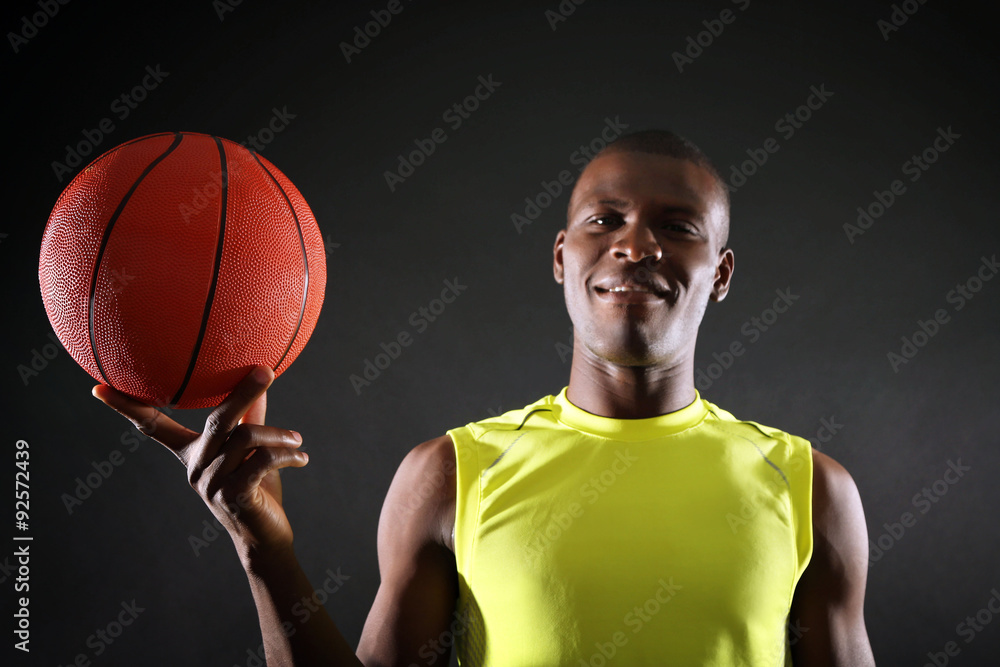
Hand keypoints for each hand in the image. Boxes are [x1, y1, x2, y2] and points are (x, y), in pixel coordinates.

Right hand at [91, 365, 308, 561]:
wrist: (265, 539)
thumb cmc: (256, 490)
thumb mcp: (250, 452)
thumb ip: (251, 417)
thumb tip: (259, 374)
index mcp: (191, 454)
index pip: (153, 428)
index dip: (127, 408)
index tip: (99, 388)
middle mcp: (195, 468)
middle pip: (217, 419)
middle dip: (243, 392)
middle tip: (265, 371)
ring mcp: (211, 484)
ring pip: (246, 437)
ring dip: (279, 436)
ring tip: (297, 441)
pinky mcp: (233, 496)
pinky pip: (261, 461)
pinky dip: (286, 455)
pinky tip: (302, 459)